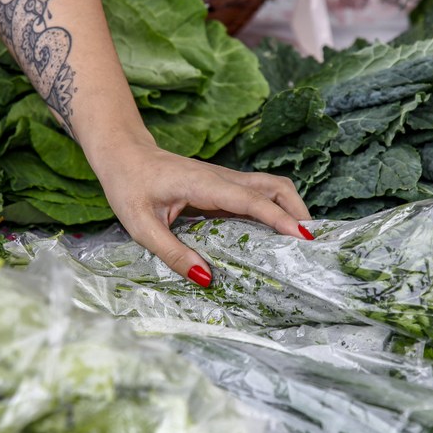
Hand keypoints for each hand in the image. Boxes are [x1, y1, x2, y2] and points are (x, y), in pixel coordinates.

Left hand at [93, 141, 312, 286]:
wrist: (123, 153)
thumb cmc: (129, 186)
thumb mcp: (141, 226)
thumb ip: (173, 253)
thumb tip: (206, 278)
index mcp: (202, 184)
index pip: (251, 199)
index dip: (279, 218)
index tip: (303, 237)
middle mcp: (220, 177)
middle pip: (274, 186)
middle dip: (297, 211)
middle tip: (309, 244)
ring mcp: (223, 178)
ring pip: (270, 187)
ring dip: (289, 209)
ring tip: (298, 241)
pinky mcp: (221, 184)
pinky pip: (255, 194)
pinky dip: (273, 210)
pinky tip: (273, 233)